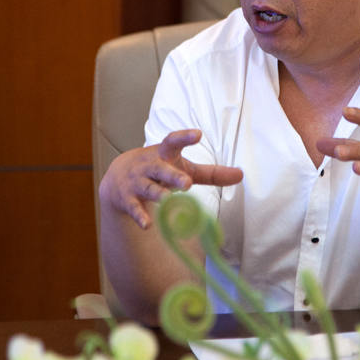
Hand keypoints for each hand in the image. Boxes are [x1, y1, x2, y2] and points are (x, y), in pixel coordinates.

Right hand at [98, 129, 243, 228]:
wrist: (118, 176)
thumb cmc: (161, 169)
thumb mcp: (184, 167)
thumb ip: (211, 172)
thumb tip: (241, 175)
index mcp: (165, 154)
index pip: (173, 141)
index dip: (184, 137)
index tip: (198, 134)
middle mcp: (150, 166)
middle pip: (162, 170)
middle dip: (173, 176)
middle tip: (187, 182)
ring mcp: (137, 182)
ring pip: (149, 188)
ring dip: (158, 194)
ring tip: (167, 200)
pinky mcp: (128, 199)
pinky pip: (134, 208)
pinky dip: (140, 216)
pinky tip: (148, 225)